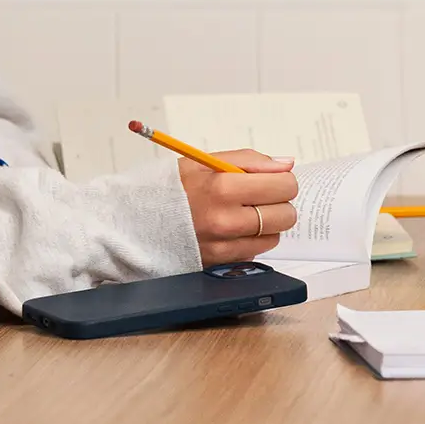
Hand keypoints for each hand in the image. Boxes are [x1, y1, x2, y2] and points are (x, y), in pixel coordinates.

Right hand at [178, 150, 299, 264]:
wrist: (138, 220)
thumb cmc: (173, 188)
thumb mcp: (205, 161)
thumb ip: (250, 160)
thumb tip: (286, 164)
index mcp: (222, 187)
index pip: (283, 185)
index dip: (282, 180)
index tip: (273, 179)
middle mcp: (225, 219)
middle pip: (286, 214)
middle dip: (279, 202)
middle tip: (261, 196)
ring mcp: (224, 244)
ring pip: (275, 235)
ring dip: (268, 223)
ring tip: (245, 212)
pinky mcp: (221, 262)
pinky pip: (258, 251)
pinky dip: (254, 240)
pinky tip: (236, 229)